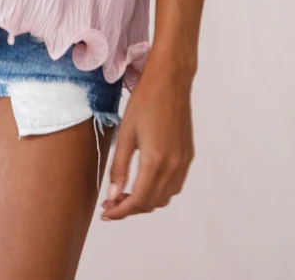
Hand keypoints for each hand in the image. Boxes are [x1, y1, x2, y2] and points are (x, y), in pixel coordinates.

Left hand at [101, 59, 194, 219]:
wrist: (170, 81)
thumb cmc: (144, 102)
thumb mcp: (125, 133)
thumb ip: (119, 167)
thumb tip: (112, 194)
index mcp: (155, 161)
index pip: (138, 201)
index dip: (120, 211)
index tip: (106, 212)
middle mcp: (173, 167)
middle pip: (152, 203)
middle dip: (130, 208)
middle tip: (111, 201)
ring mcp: (184, 163)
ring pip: (165, 197)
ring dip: (145, 200)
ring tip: (125, 192)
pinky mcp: (188, 156)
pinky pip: (174, 185)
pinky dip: (159, 190)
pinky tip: (144, 180)